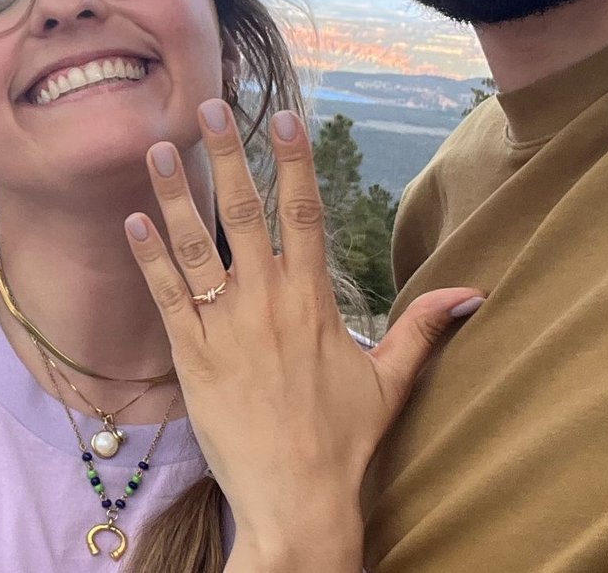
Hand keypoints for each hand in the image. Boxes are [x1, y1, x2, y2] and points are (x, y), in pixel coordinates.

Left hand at [125, 101, 482, 571]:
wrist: (297, 500)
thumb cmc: (343, 442)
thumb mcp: (391, 380)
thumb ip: (422, 327)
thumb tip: (473, 291)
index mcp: (314, 300)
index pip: (305, 213)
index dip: (294, 161)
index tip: (284, 115)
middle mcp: (268, 303)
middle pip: (245, 213)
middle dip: (227, 155)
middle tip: (209, 107)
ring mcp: (226, 327)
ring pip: (196, 245)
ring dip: (175, 194)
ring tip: (158, 149)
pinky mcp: (191, 355)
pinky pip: (167, 295)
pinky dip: (149, 256)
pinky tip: (134, 220)